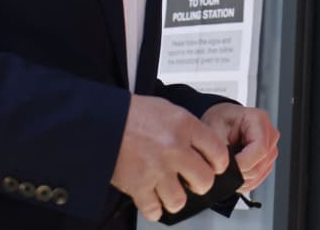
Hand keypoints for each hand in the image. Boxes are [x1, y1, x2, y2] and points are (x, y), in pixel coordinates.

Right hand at [111, 94, 229, 221]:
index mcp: (184, 126)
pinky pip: (154, 211)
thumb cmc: (130, 113)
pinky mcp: (138, 185)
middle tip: (191, 181)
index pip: (218, 152)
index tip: (214, 167)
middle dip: (199, 184)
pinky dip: (153, 208)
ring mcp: (156, 169)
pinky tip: (151, 198)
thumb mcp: (166, 109)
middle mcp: (174, 148)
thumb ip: (187, 129)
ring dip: (174, 198)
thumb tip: (204, 148)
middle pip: (204, 180)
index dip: (219, 163)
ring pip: (180, 201)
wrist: (100, 120)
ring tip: (168, 190)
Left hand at [201, 102, 279, 191]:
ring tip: (226, 166)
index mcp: (258, 120)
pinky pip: (259, 178)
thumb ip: (220, 148)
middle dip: (239, 172)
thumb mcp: (213, 129)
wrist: (220, 123)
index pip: (260, 149)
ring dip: (240, 177)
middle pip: (260, 165)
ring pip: (259, 174)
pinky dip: (244, 180)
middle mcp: (269, 134)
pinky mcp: (268, 161)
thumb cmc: (219, 121)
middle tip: (221, 166)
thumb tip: (223, 167)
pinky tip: (233, 170)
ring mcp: (271, 148)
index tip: (225, 166)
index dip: (243, 163)